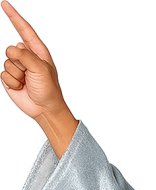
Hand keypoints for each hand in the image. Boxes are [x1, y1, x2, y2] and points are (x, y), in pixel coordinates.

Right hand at [1, 1, 66, 119]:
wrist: (45, 109)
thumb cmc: (49, 90)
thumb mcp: (41, 69)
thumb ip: (25, 56)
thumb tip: (12, 50)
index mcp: (37, 50)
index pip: (23, 29)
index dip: (14, 16)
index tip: (5, 4)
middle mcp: (26, 56)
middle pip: (11, 49)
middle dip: (19, 63)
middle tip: (30, 74)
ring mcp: (17, 67)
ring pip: (6, 62)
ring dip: (16, 75)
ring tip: (27, 82)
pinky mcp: (11, 77)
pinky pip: (3, 74)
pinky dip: (12, 82)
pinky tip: (21, 87)